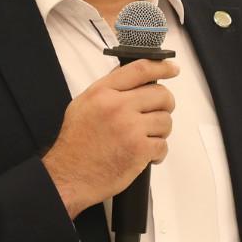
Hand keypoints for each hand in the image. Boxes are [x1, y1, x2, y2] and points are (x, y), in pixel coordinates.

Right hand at [42, 60, 178, 216]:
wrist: (69, 175)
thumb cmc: (75, 144)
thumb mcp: (83, 105)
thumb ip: (108, 90)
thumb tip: (134, 79)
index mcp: (103, 92)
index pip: (140, 69)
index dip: (162, 67)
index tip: (172, 68)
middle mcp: (117, 106)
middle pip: (161, 94)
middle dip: (165, 105)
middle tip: (157, 114)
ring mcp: (130, 128)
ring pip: (166, 120)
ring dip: (160, 131)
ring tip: (145, 138)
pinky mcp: (139, 150)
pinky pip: (163, 145)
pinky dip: (157, 152)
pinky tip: (143, 155)